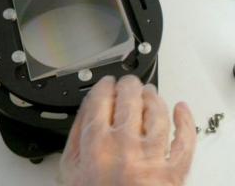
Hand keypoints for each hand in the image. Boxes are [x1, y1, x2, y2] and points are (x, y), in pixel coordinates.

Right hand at [59, 76, 196, 185]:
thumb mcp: (71, 170)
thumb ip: (75, 135)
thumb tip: (86, 107)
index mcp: (96, 146)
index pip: (100, 100)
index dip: (104, 85)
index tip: (106, 82)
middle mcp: (124, 148)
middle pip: (129, 98)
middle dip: (128, 84)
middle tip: (128, 83)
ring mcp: (151, 159)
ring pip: (156, 112)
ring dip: (153, 96)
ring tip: (149, 91)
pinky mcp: (173, 173)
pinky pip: (185, 140)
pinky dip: (186, 120)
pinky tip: (180, 109)